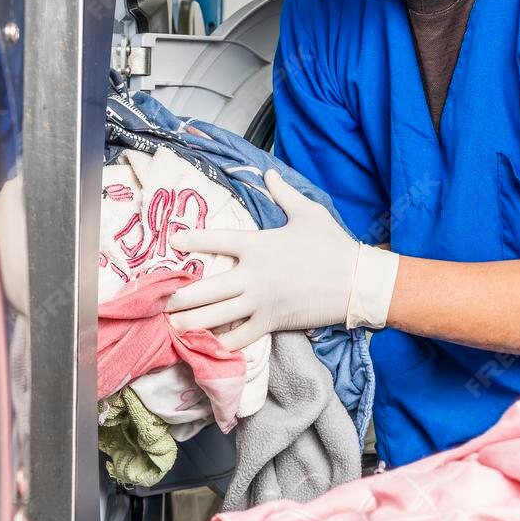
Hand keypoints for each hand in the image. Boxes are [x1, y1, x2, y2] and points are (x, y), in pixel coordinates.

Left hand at [167, 169, 399, 345]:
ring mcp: (260, 302)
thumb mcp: (308, 212)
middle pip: (206, 289)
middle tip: (163, 301)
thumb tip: (269, 174)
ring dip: (191, 323)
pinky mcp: (271, 323)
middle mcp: (253, 275)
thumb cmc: (332, 245)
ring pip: (216, 317)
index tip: (173, 242)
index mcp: (258, 245)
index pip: (216, 240)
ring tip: (172, 327)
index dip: (191, 240)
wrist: (356, 281)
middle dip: (180, 298)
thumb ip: (283, 194)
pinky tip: (204, 346)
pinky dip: (220, 343)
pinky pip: (239, 337)